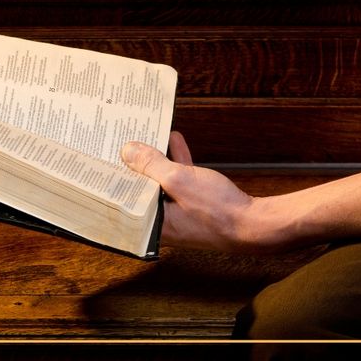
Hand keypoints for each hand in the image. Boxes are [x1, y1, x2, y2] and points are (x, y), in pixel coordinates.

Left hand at [121, 131, 270, 252]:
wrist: (256, 224)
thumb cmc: (218, 211)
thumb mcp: (179, 181)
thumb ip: (151, 165)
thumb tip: (128, 151)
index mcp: (151, 225)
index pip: (123, 200)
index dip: (114, 177)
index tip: (104, 158)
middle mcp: (162, 222)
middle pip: (141, 188)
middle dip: (133, 164)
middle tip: (122, 142)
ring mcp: (179, 213)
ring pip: (160, 181)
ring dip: (156, 158)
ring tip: (146, 136)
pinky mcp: (195, 205)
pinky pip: (180, 180)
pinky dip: (177, 161)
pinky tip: (175, 140)